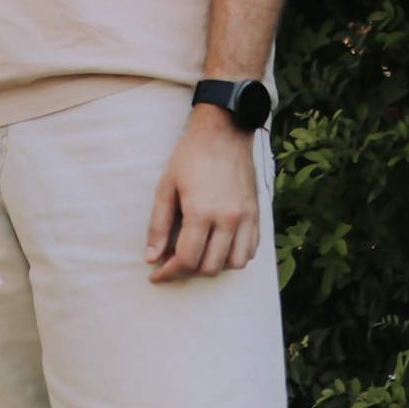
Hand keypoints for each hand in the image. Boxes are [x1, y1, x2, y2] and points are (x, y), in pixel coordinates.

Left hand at [145, 108, 260, 282]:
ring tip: (196, 255)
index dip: (169, 272)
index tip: (156, 275)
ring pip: (234, 264)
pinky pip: (250, 251)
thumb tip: (152, 257)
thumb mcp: (166, 186)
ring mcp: (246, 219)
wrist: (224, 132)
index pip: (187, 259)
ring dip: (213, 267)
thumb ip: (159, 224)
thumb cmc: (190, 156)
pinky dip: (234, 257)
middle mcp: (228, 220)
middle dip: (187, 271)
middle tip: (172, 262)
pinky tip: (218, 248)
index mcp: (202, 212)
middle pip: (210, 267)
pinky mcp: (257, 215)